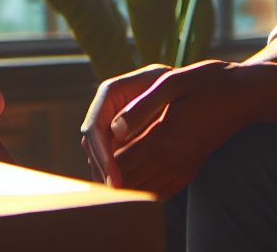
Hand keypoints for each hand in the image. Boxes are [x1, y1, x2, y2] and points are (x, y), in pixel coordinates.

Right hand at [81, 64, 168, 185]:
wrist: (185, 83)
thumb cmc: (175, 82)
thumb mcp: (160, 87)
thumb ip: (140, 107)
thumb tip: (116, 133)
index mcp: (108, 94)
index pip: (93, 129)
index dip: (102, 155)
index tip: (114, 178)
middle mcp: (103, 110)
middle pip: (91, 146)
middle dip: (102, 171)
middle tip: (118, 194)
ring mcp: (109, 125)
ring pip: (98, 157)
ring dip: (107, 176)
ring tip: (123, 196)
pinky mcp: (119, 140)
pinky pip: (112, 161)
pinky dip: (118, 176)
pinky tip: (132, 190)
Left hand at [109, 60, 261, 196]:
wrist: (246, 95)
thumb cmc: (209, 82)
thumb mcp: (173, 83)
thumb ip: (142, 106)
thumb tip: (113, 126)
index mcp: (164, 136)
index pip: (120, 161)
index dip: (102, 158)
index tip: (92, 144)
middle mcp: (174, 158)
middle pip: (130, 179)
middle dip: (109, 174)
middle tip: (95, 159)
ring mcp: (185, 166)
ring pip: (146, 189)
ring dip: (126, 184)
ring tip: (110, 168)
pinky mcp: (193, 168)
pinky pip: (164, 190)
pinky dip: (145, 189)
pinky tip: (136, 178)